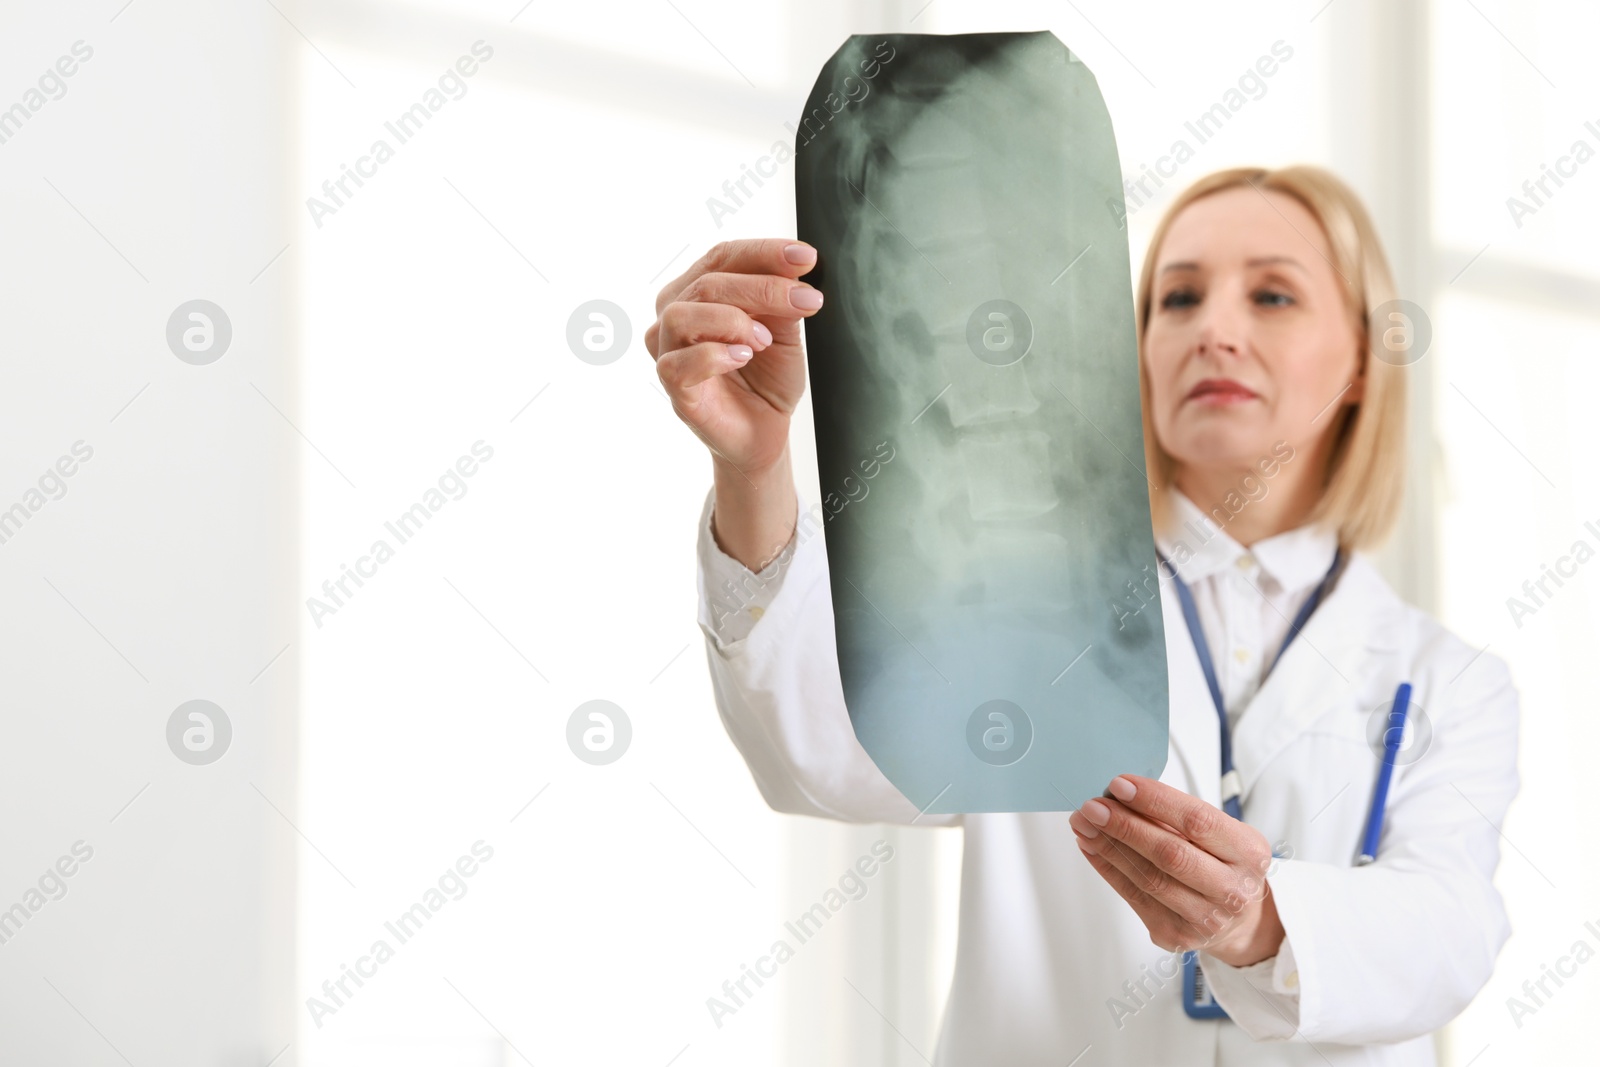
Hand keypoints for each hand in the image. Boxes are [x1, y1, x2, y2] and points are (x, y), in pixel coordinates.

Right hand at [645, 238, 823, 476]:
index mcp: (698, 293)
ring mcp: (668, 352)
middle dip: (762, 287)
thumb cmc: (767, 378)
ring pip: (682, 316)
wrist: (766, 430)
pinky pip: (677, 363)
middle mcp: (675, 316)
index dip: (764, 252)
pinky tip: (742, 357)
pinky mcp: (673, 388)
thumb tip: (795, 267)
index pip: (722, 257)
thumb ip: (782, 299)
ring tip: (762, 341)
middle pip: (707, 283)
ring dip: (731, 321)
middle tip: (804, 301)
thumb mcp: (784, 330)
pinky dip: (713, 355)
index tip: (805, 257)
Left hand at [1068, 774, 1284, 966]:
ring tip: (1084, 824)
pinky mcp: (1177, 935)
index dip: (1155, 801)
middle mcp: (1233, 890)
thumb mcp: (1220, 835)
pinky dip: (1108, 869)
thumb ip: (1178, 817)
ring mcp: (1206, 918)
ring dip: (1108, 847)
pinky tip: (1092, 848)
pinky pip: (1134, 897)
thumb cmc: (1225, 865)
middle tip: (1093, 806)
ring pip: (1148, 878)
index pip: (1197, 821)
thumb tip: (1122, 795)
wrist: (1240, 921)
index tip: (1120, 785)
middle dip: (1125, 826)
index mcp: (1249, 853)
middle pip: (1170, 854)